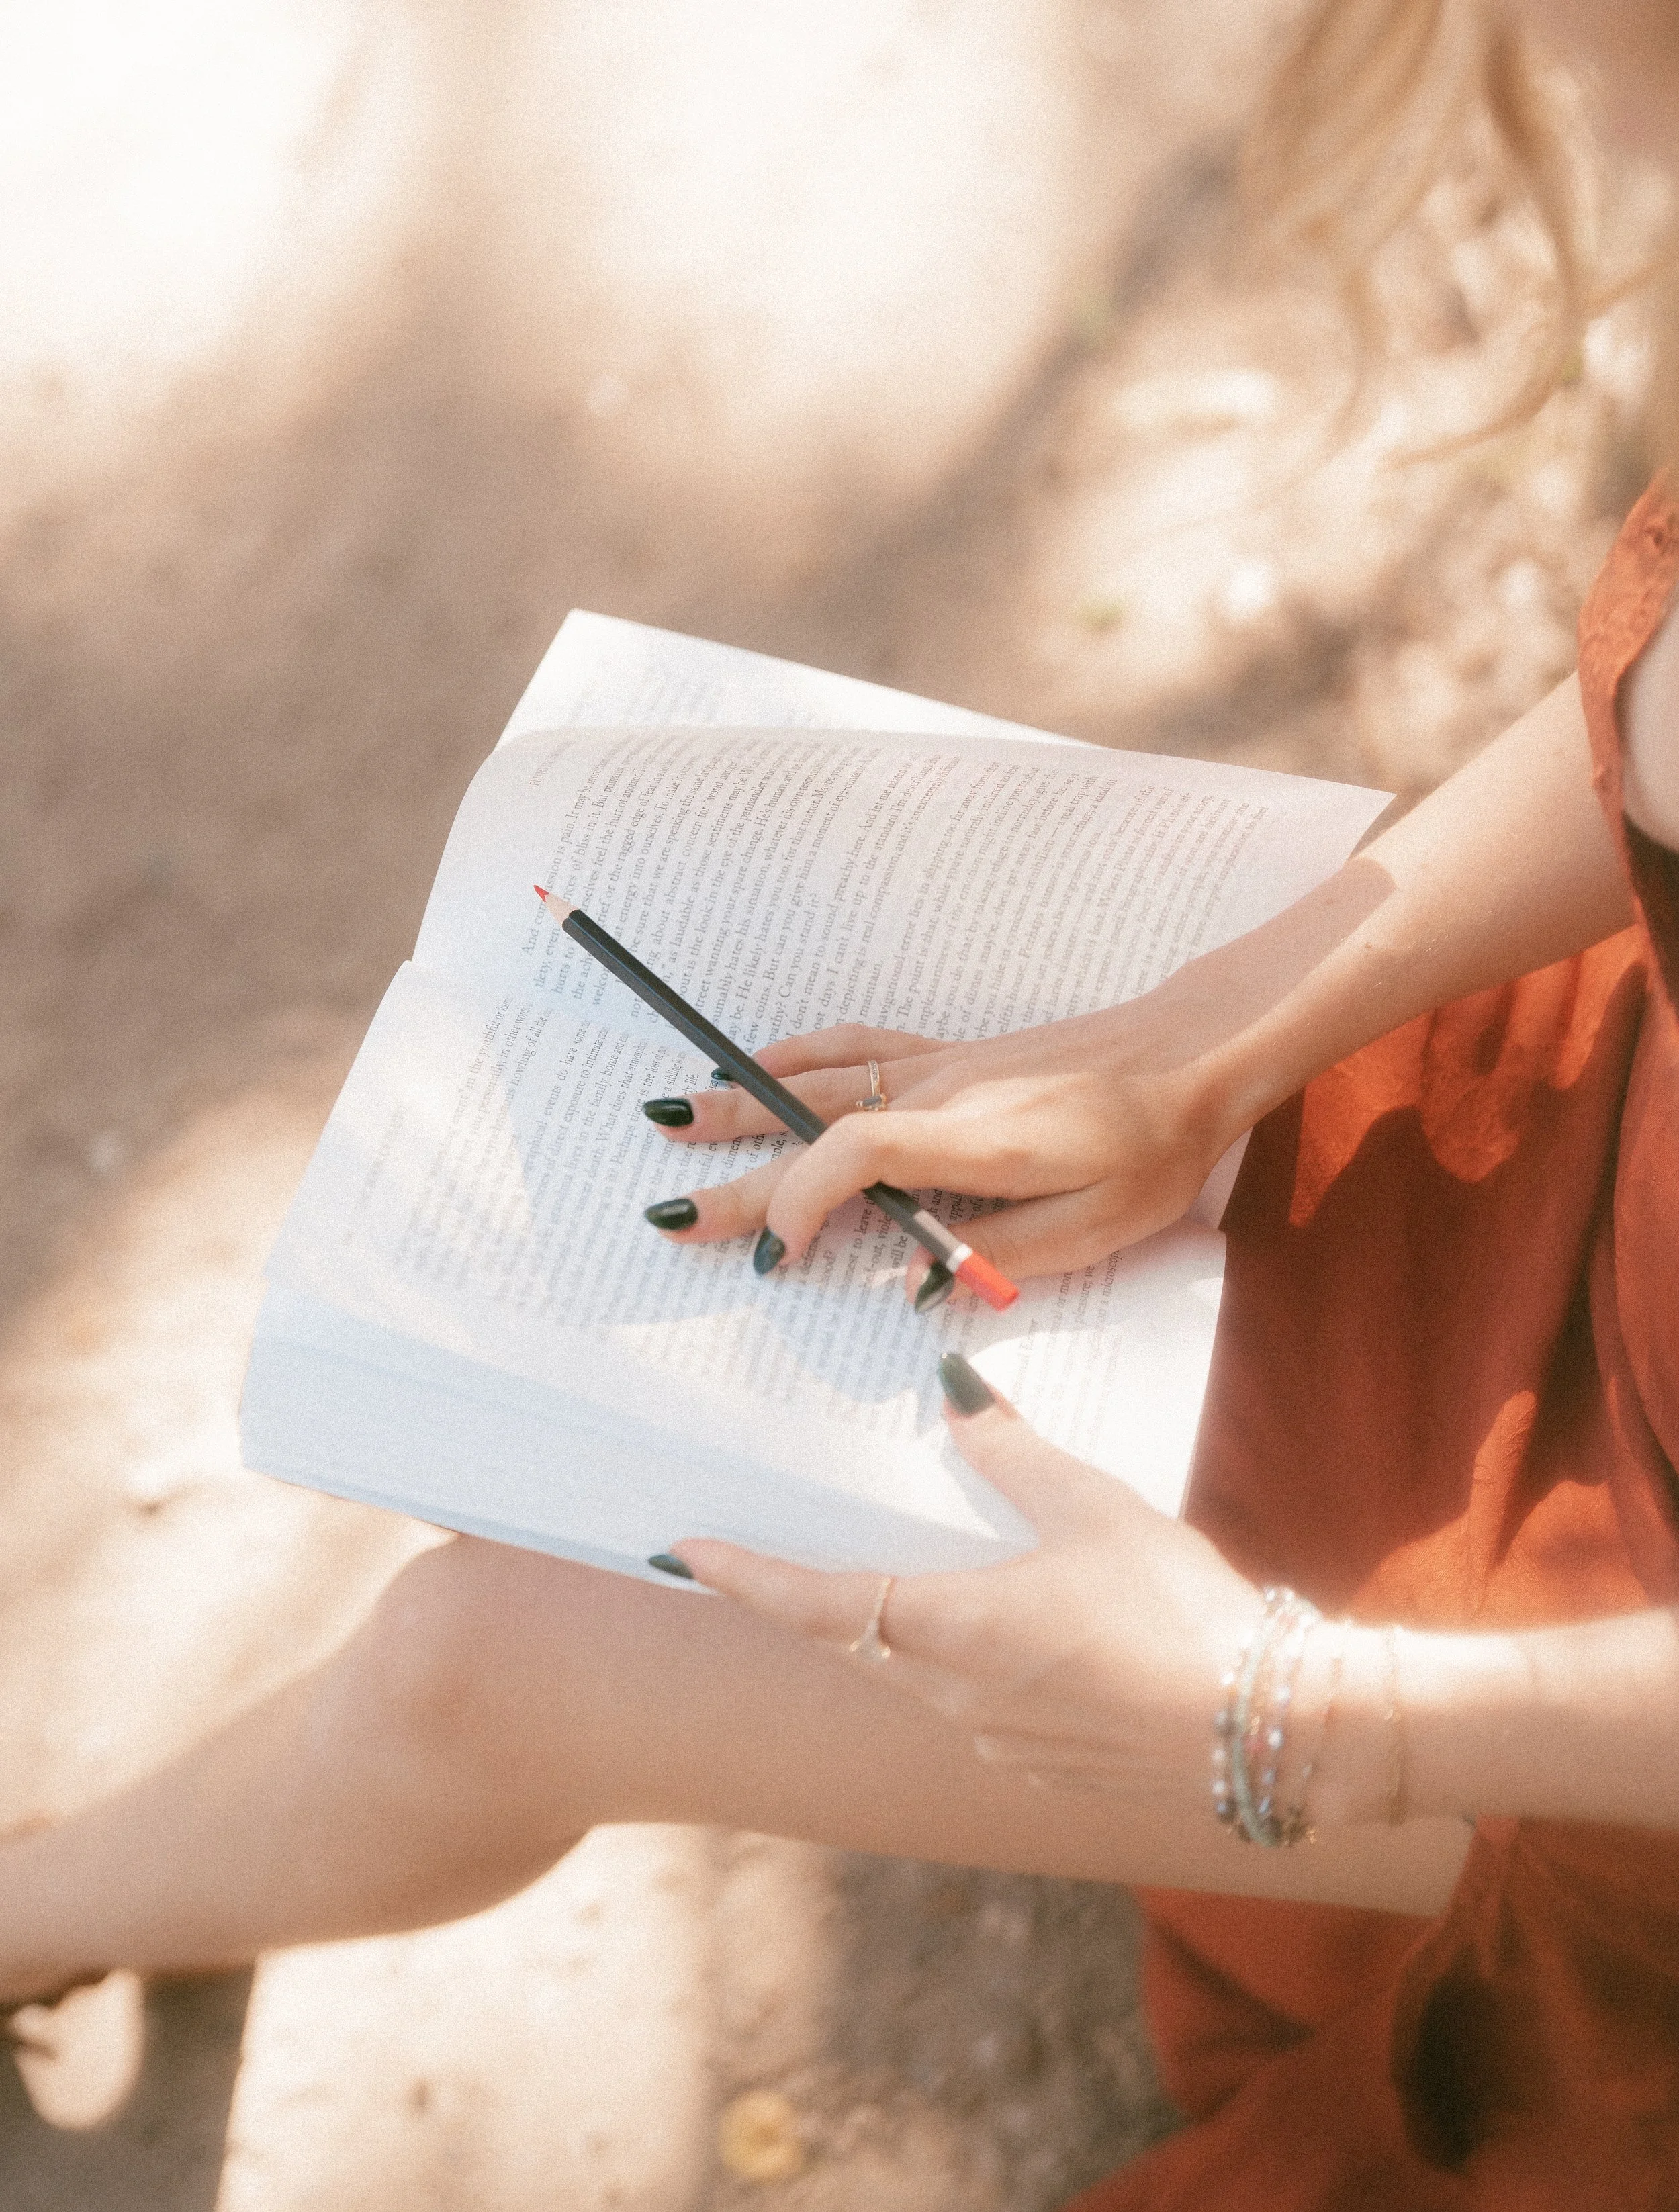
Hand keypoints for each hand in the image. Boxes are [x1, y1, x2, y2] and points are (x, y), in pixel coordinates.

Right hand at [642, 993, 1237, 1292]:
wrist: (1190, 1054)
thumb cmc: (1152, 1146)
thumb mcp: (1098, 1227)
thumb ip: (1002, 1257)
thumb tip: (913, 1287)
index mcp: (976, 1139)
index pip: (857, 1155)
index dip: (803, 1201)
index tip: (775, 1254)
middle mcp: (942, 1094)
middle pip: (812, 1125)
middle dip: (734, 1172)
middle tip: (667, 1211)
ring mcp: (939, 1067)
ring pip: (816, 1081)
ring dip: (739, 1103)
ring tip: (669, 1120)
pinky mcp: (948, 1056)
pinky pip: (851, 1050)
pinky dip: (792, 1057)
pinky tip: (753, 1066)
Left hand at [673, 1368, 1264, 1805]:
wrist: (1267, 1731)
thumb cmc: (1176, 1613)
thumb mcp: (1093, 1509)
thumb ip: (1014, 1454)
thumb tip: (954, 1397)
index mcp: (953, 1631)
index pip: (816, 1603)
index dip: (745, 1575)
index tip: (682, 1551)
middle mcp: (956, 1697)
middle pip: (854, 1641)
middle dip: (808, 1599)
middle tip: (766, 1555)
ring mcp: (999, 1740)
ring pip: (915, 1675)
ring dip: (892, 1629)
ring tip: (900, 1575)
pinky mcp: (1044, 1762)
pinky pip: (973, 1705)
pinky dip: (962, 1662)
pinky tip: (1011, 1631)